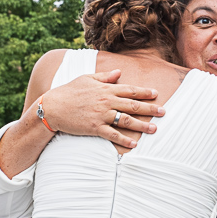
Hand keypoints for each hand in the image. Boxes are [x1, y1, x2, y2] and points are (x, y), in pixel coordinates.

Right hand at [41, 70, 163, 148]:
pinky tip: (134, 144)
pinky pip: (113, 135)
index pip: (130, 90)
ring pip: (126, 120)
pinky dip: (124, 140)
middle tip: (164, 112)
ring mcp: (101, 115)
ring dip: (142, 125)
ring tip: (154, 129)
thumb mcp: (87, 78)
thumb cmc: (69, 91)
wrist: (52, 107)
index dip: (145, 92)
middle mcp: (106, 101)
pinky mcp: (95, 128)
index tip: (156, 94)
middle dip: (150, 109)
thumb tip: (119, 72)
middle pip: (133, 105)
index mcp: (106, 89)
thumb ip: (105, 76)